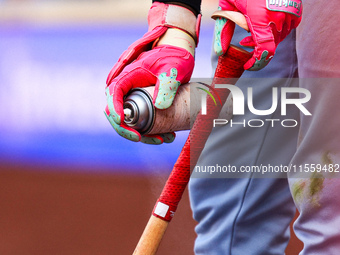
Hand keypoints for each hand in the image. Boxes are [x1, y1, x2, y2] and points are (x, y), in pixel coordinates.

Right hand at [105, 2, 199, 143]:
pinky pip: (141, 119)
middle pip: (117, 111)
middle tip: (140, 138)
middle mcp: (128, 87)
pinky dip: (150, 130)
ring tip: (162, 139)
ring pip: (130, 119)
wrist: (180, 54)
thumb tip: (159, 107)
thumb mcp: (172, 69)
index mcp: (128, 76)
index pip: (114, 93)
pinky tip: (164, 136)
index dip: (114, 108)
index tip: (122, 120)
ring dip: (141, 133)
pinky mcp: (144, 103)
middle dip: (126, 128)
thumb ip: (166, 86)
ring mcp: (135, 96)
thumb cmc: (174, 56)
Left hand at [213, 0, 301, 70]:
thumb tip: (220, 52)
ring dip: (266, 40)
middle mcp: (278, 16)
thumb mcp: (227, 6)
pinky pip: (289, 27)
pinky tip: (267, 26)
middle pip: (271, 45)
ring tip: (251, 34)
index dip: (257, 62)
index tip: (248, 65)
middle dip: (257, 49)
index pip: (264, 49)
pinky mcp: (296, 8)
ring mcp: (289, 12)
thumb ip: (223, 30)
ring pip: (279, 37)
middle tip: (245, 43)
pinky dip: (278, 31)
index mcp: (260, 17)